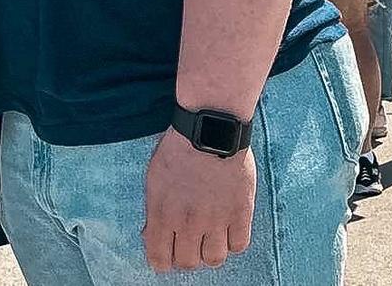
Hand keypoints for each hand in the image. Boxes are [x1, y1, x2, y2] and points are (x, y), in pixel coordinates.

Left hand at [142, 126, 255, 271]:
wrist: (210, 128)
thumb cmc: (178, 148)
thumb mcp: (154, 177)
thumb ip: (154, 211)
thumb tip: (151, 235)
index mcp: (163, 214)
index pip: (160, 260)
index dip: (163, 260)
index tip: (167, 252)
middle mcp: (188, 223)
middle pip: (188, 263)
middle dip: (187, 255)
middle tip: (190, 241)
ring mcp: (216, 220)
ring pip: (214, 259)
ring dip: (210, 250)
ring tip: (210, 234)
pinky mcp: (240, 212)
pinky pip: (238, 245)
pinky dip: (233, 240)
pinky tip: (228, 226)